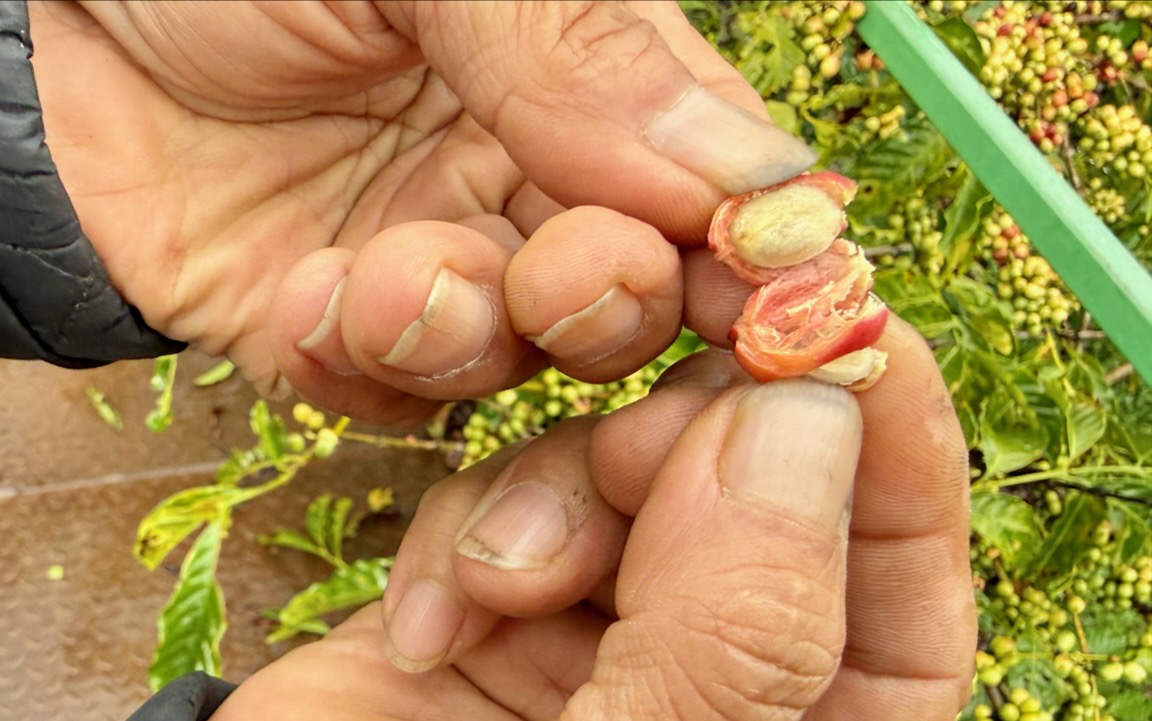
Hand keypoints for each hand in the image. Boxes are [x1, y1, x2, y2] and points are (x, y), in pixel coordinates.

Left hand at [26, 0, 814, 422]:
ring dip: (470, 332)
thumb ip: (582, 50)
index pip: (711, 180)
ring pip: (512, 358)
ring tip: (394, 279)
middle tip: (577, 272)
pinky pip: (380, 393)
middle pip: (631, 295)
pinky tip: (306, 298)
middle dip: (614, 301)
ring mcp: (424, 263)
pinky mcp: (323, 333)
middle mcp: (517, 179)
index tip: (772, 274)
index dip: (752, 239)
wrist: (47, 9)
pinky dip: (357, 365)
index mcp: (578, 76)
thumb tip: (761, 178)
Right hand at [207, 316, 974, 720]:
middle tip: (627, 445)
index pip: (900, 574)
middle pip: (759, 488)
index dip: (892, 439)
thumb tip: (807, 425)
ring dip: (562, 490)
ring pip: (629, 468)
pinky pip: (505, 498)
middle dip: (691, 443)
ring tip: (499, 578)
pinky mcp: (485, 615)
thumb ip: (736, 632)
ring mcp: (597, 642)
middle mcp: (711, 682)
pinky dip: (467, 528)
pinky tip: (427, 625)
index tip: (841, 324)